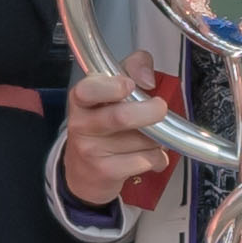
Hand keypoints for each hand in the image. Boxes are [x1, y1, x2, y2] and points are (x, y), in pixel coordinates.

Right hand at [60, 49, 172, 205]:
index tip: (129, 85)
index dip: (111, 87)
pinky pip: (146, 160)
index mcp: (82, 99)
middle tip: (160, 108)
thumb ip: (132, 69)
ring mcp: (91, 150)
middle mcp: (81, 124)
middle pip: (120, 117)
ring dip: (157, 138)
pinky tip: (150, 155)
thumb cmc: (103, 126)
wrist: (83, 172)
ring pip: (141, 140)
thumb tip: (148, 79)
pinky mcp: (106, 172)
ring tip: (150, 137)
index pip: (88, 90)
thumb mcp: (112, 92)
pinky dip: (158, 157)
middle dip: (149, 112)